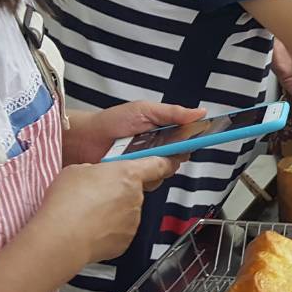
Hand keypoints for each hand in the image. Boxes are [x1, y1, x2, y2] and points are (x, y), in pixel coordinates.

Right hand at [33, 157, 173, 264]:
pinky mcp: (125, 241)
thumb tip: (96, 176)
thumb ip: (96, 171)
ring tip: (87, 214)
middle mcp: (135, 197)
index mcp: (127, 174)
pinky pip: (120, 231)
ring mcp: (133, 221)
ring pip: (126, 212)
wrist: (62, 237)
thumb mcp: (77, 170)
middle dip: (120, 192)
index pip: (158, 165)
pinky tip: (89, 228)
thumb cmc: (67, 202)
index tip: (171, 162)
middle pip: (135, 191)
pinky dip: (108, 231)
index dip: (165, 162)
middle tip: (96, 195)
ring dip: (112, 212)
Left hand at [63, 101, 206, 166]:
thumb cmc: (112, 121)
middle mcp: (158, 150)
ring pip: (165, 171)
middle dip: (172, 154)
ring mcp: (147, 164)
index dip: (196, 138)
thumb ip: (173, 112)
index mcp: (164, 131)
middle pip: (179, 157)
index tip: (205, 136)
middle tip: (161, 146)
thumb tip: (199, 112)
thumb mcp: (145, 110)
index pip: (188, 138)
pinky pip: (150, 182)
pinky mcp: (136, 178)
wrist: (86, 139)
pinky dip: (142, 176)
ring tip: (137, 153)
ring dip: (155, 164)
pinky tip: (129, 165)